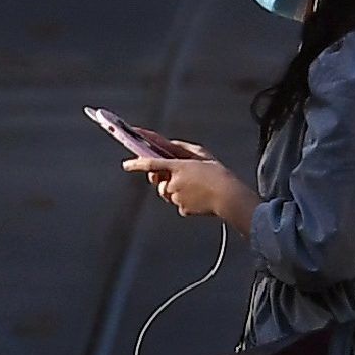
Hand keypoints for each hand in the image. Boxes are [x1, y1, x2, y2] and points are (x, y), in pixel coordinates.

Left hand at [133, 148, 251, 230]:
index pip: (151, 164)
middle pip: (159, 182)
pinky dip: (186, 201)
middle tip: (177, 177)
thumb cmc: (218, 174)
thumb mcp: (202, 154)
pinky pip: (179, 204)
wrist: (229, 197)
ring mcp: (176, 197)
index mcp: (178, 167)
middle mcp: (174, 182)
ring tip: (196, 188)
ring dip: (176, 190)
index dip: (136, 164)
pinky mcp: (182, 209)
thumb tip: (169, 146)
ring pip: (168, 194)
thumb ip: (182, 149)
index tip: (126, 164)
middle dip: (163, 179)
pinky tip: (199, 198)